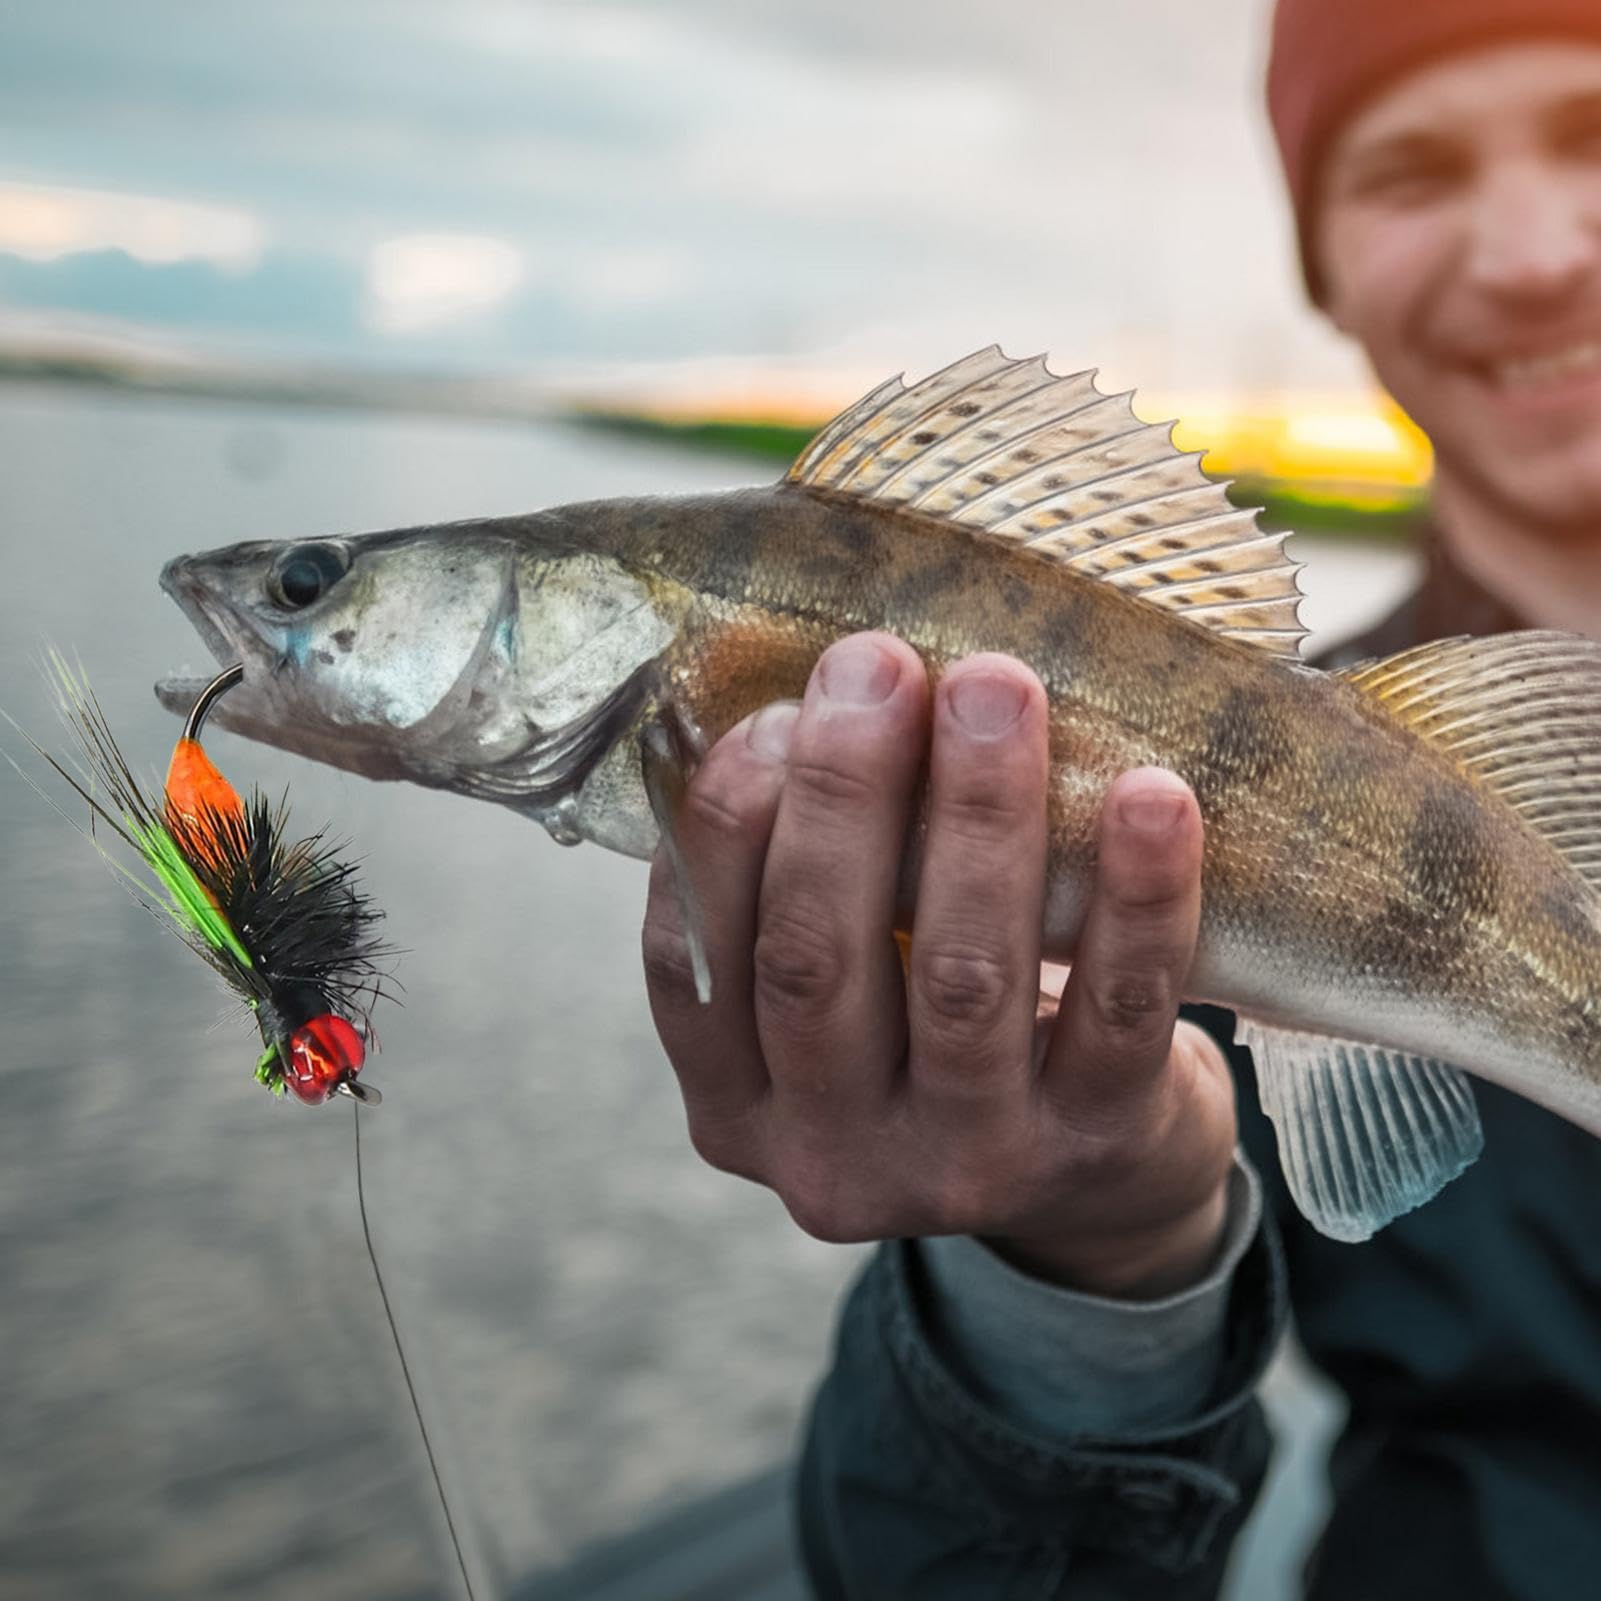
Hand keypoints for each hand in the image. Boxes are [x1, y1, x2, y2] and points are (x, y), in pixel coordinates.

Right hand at [641, 633, 1236, 1297]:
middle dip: (843, 793)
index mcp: (738, 1106)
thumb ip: (805, 888)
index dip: (723, 826)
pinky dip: (1136, 896)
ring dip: (977, 815)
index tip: (771, 712)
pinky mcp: (1095, 1144)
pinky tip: (1150, 796)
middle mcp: (831, 1154)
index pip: (693, 963)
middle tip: (878, 663)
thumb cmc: (934, 1035)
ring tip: (996, 688)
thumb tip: (808, 697)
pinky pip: (1117, 1011)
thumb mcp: (842, 994)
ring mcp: (966, 1163)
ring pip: (962, 978)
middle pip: (816, 961)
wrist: (1093, 1179)